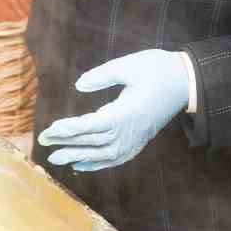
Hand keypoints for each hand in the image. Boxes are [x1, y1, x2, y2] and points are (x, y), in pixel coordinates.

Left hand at [36, 49, 190, 172]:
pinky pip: (116, 159)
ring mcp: (136, 139)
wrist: (186, 81)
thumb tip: (79, 85)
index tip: (51, 129)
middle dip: (67, 142)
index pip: (93, 125)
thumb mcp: (129, 65)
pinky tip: (80, 165)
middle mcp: (131, 131)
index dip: (71, 129)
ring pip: (103, 155)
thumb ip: (102, 75)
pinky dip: (97, 164)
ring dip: (78, 157)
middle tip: (43, 140)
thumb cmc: (157, 69)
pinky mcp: (139, 141)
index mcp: (127, 112)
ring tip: (55, 159)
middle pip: (94, 142)